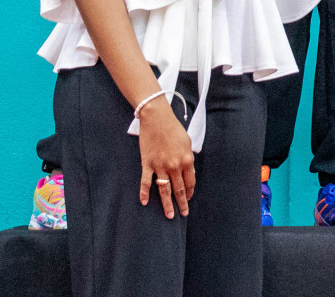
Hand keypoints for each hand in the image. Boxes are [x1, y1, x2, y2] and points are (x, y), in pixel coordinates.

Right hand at [138, 100, 194, 218]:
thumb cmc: (173, 129)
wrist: (157, 118)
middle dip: (182, 203)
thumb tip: (187, 171)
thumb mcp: (187, 143)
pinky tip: (144, 203)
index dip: (190, 192)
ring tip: (170, 216)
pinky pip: (145, 182)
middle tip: (183, 214)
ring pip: (165, 190)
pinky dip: (144, 193)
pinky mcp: (147, 164)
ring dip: (167, 204)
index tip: (189, 199)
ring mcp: (160, 166)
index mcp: (187, 160)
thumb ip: (188, 158)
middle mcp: (174, 165)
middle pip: (179, 189)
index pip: (190, 182)